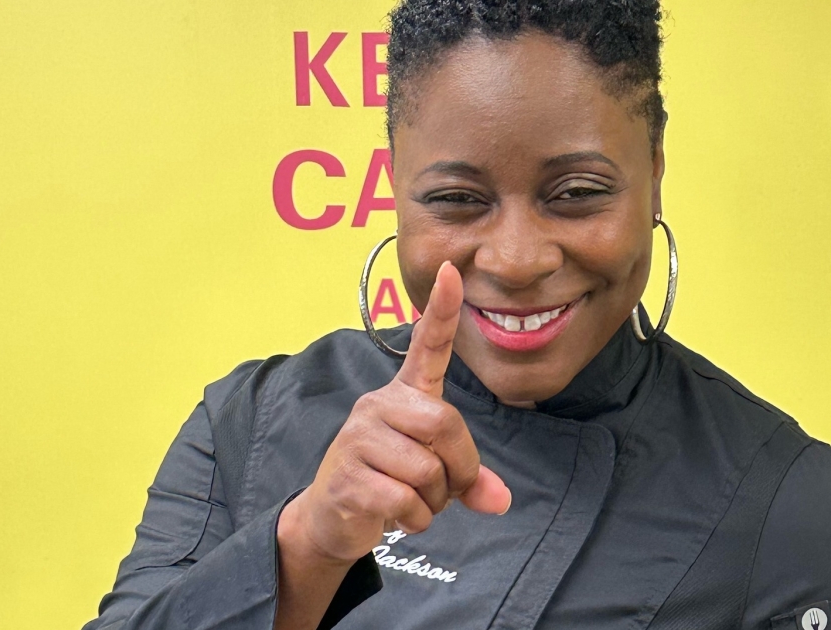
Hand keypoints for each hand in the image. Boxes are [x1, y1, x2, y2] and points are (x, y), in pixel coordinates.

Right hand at [279, 262, 511, 566]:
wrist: (330, 519)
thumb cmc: (389, 483)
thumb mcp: (435, 477)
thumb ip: (469, 479)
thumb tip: (499, 501)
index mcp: (404, 396)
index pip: (427, 346)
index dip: (442, 311)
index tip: (452, 271)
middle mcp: (379, 406)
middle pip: (444, 423)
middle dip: (459, 468)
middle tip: (447, 490)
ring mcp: (359, 438)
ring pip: (427, 470)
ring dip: (435, 501)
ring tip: (414, 502)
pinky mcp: (348, 475)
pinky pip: (406, 501)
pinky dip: (415, 520)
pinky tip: (396, 517)